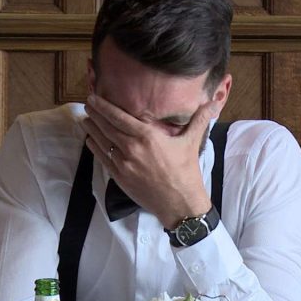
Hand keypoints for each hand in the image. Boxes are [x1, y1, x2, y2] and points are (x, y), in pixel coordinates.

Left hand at [81, 94, 220, 227]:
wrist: (180, 203)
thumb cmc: (187, 172)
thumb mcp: (192, 143)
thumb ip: (200, 120)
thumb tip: (214, 102)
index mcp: (148, 137)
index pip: (119, 117)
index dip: (104, 106)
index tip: (94, 97)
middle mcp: (132, 149)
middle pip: (106, 127)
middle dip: (95, 114)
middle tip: (88, 104)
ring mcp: (123, 164)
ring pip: (101, 141)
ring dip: (92, 129)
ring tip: (86, 119)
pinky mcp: (120, 177)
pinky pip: (102, 158)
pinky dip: (94, 147)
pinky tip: (91, 140)